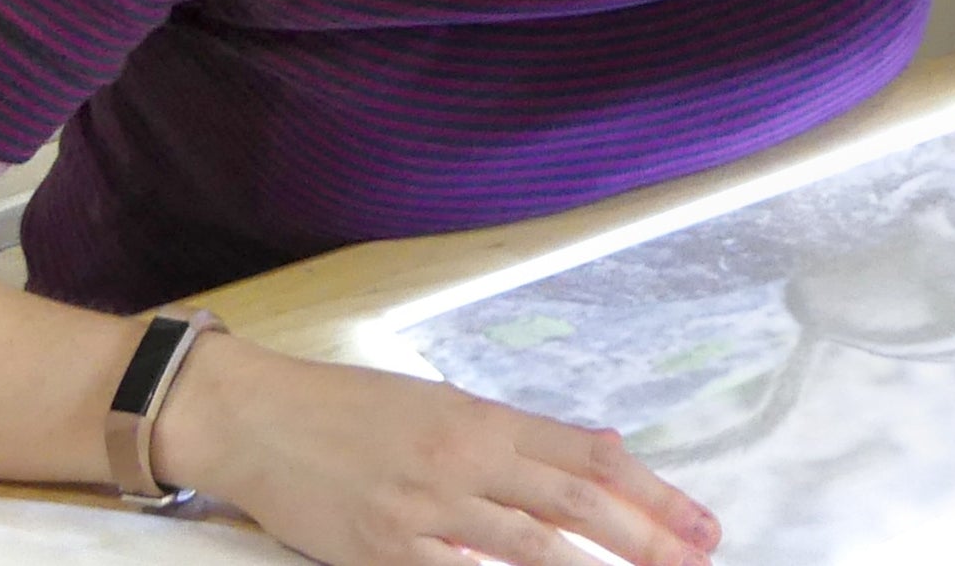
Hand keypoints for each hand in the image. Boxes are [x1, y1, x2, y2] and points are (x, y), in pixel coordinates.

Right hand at [156, 338, 720, 565]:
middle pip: (576, 504)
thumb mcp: (442, 404)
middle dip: (648, 538)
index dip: (653, 493)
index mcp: (484, 420)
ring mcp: (425, 508)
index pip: (589, 458)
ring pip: (531, 548)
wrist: (253, 414)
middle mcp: (465, 459)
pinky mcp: (382, 548)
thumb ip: (519, 436)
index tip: (700, 524)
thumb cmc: (348, 408)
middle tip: (701, 558)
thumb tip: (599, 448)